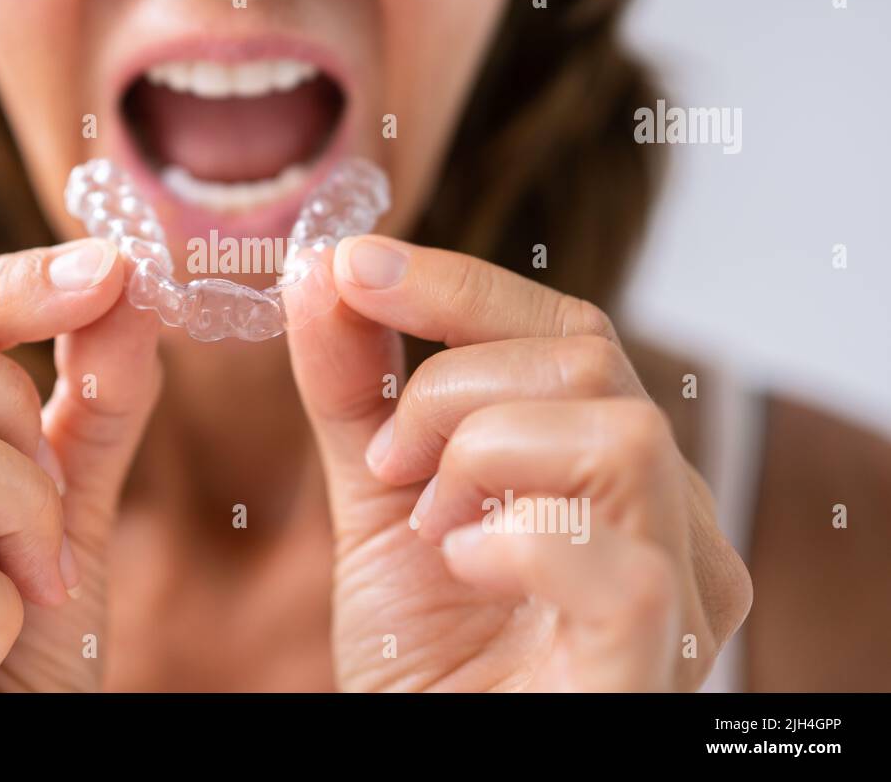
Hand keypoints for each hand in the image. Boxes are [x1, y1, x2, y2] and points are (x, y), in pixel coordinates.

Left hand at [287, 235, 751, 690]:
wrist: (425, 758)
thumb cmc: (425, 658)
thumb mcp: (378, 501)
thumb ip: (355, 390)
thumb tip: (318, 273)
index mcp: (611, 471)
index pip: (567, 331)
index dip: (457, 285)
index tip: (352, 265)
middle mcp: (671, 520)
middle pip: (591, 361)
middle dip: (452, 386)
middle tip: (387, 461)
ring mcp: (680, 596)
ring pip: (619, 435)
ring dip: (483, 457)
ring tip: (432, 527)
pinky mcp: (655, 665)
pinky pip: (622, 562)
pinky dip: (516, 545)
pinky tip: (464, 572)